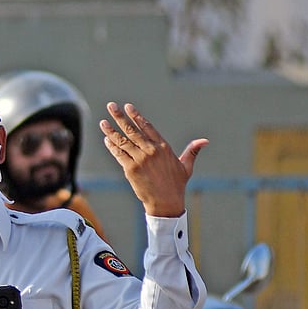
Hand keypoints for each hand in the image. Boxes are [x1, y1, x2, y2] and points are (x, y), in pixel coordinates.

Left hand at [100, 102, 207, 217]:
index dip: (136, 116)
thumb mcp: (186, 166)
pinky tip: (106, 140)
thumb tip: (204, 141)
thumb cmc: (176, 184)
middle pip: (132, 130)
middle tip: (111, 106)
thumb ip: (192, 151)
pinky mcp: (130, 169)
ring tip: (103, 122)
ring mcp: (140, 159)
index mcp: (163, 147)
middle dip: (120, 117)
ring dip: (111, 131)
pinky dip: (112, 147)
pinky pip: (119, 155)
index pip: (147, 127)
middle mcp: (151, 151)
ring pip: (122, 141)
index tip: (128, 107)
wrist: (166, 202)